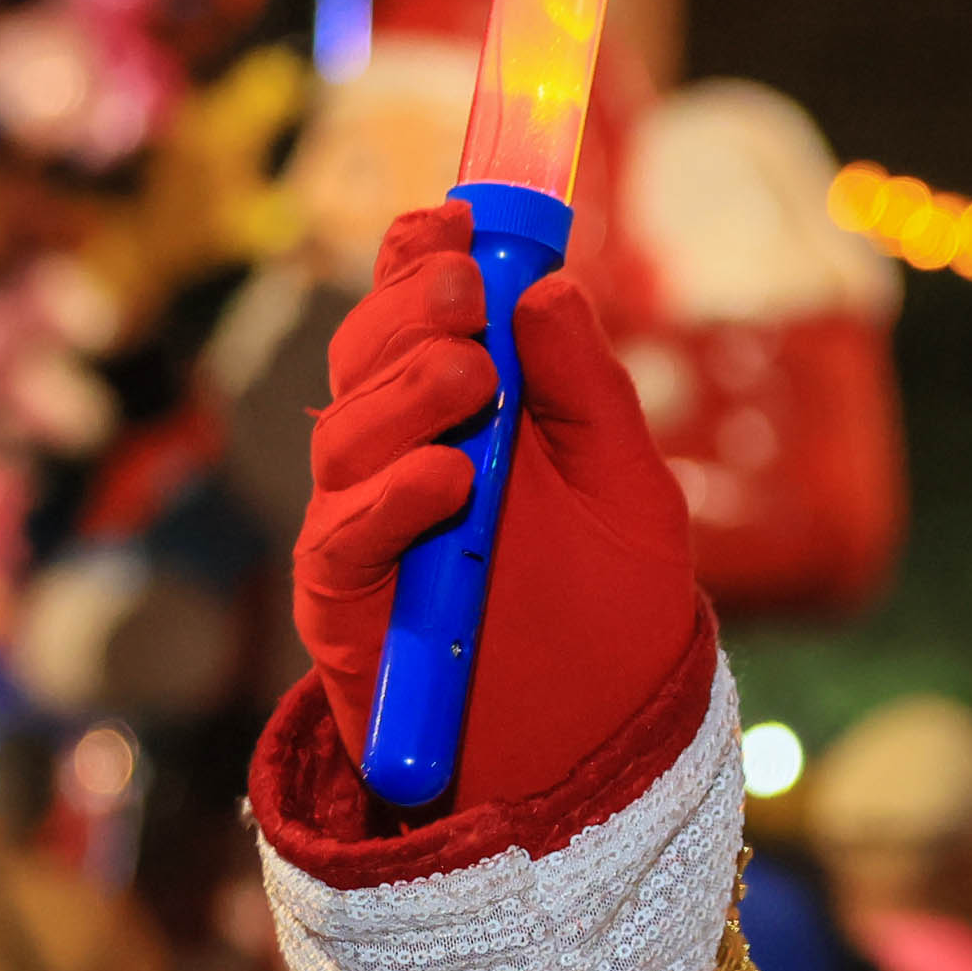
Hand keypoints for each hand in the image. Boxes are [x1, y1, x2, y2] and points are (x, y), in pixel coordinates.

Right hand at [295, 198, 705, 810]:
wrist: (595, 754)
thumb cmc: (611, 619)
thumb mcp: (629, 492)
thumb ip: (588, 392)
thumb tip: (549, 284)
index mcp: (466, 419)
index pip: (421, 319)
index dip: (424, 259)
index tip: (458, 216)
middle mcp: (402, 461)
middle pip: (369, 359)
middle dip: (411, 310)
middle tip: (466, 287)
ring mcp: (366, 532)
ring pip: (346, 437)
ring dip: (405, 392)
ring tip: (470, 373)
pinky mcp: (343, 607)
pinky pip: (341, 540)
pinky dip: (391, 499)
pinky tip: (445, 474)